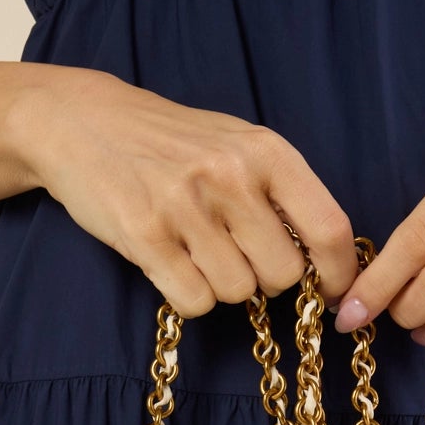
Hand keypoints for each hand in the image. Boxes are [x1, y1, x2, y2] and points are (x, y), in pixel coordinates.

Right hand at [9, 67, 360, 314]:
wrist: (85, 124)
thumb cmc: (170, 144)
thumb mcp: (236, 146)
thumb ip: (281, 194)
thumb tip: (326, 263)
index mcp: (265, 151)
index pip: (329, 227)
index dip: (340, 273)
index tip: (334, 293)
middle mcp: (231, 176)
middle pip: (282, 274)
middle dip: (263, 277)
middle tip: (235, 254)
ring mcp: (187, 206)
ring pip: (236, 292)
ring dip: (220, 286)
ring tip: (194, 250)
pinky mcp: (147, 237)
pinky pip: (194, 301)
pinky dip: (187, 296)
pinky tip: (172, 264)